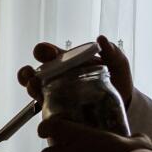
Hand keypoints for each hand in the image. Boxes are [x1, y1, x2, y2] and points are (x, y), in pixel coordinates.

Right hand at [18, 35, 135, 107]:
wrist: (123, 108)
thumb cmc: (117, 82)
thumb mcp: (118, 66)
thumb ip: (113, 52)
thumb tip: (101, 39)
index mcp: (67, 61)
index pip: (49, 53)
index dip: (44, 51)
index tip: (49, 53)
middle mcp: (56, 77)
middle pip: (35, 72)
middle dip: (28, 72)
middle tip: (32, 75)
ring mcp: (54, 95)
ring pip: (34, 90)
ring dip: (30, 88)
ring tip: (33, 88)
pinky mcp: (57, 112)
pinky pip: (43, 110)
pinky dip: (39, 107)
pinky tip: (42, 106)